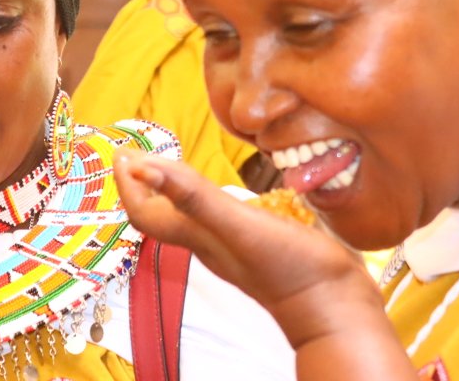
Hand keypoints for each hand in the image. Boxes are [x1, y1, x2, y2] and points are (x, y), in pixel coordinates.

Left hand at [113, 148, 416, 379]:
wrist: (335, 307)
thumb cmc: (288, 269)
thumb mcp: (238, 226)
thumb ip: (194, 197)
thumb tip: (144, 168)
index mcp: (200, 238)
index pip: (146, 215)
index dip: (129, 185)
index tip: (122, 152)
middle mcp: (213, 243)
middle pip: (166, 215)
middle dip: (149, 183)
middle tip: (141, 151)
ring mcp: (239, 246)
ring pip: (196, 217)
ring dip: (180, 189)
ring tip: (178, 163)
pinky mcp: (265, 244)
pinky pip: (227, 218)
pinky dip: (217, 198)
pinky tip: (233, 190)